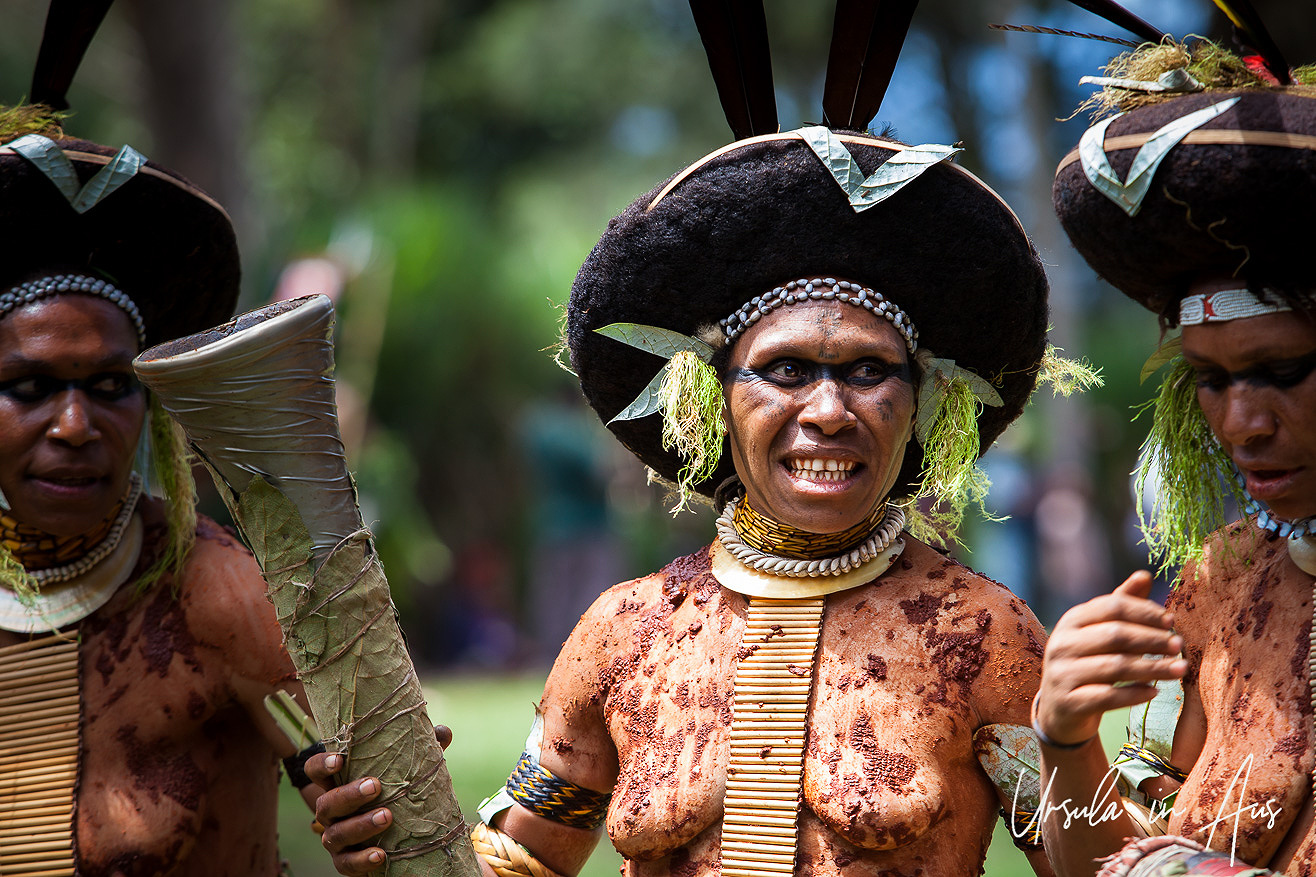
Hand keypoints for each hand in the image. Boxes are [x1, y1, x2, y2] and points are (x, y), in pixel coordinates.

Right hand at [305, 725, 453, 875]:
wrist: (394, 836)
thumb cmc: (394, 791)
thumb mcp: (404, 768)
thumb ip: (421, 748)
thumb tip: (443, 732)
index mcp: (338, 783)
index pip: (315, 771)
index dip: (321, 764)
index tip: (340, 759)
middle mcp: (331, 811)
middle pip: (325, 803)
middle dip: (348, 795)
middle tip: (375, 787)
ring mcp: (335, 837)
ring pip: (335, 834)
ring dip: (359, 826)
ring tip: (386, 817)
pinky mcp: (345, 861)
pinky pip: (346, 864)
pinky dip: (362, 860)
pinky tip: (381, 854)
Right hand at [1035, 571, 1186, 747]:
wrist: (1059, 710)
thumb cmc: (1086, 664)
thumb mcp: (1098, 633)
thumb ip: (1120, 606)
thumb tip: (1144, 575)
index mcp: (1071, 621)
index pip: (1112, 607)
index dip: (1144, 612)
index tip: (1171, 621)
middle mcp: (1061, 644)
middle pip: (1115, 635)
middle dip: (1152, 639)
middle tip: (1180, 645)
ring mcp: (1061, 674)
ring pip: (1115, 666)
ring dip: (1153, 668)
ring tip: (1181, 669)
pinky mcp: (1067, 702)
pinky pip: (1108, 697)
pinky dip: (1135, 694)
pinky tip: (1154, 692)